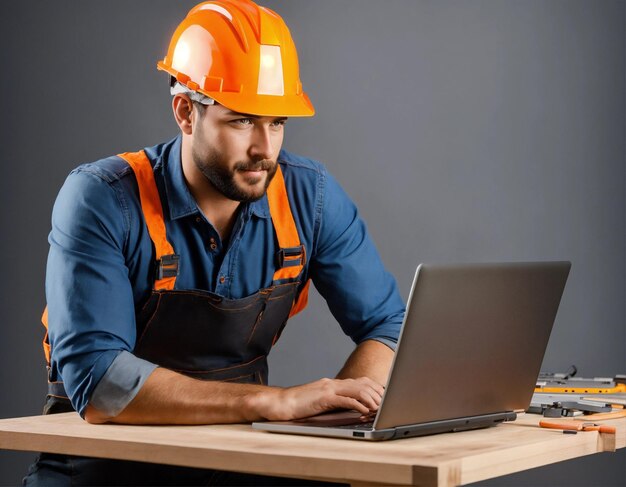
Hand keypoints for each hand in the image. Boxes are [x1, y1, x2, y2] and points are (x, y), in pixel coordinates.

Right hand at [254, 377, 384, 420]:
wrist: (281, 403)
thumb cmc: (299, 406)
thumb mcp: (321, 401)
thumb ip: (335, 402)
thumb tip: (351, 408)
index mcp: (332, 384)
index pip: (359, 381)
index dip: (374, 388)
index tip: (384, 397)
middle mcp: (332, 383)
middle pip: (362, 383)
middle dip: (377, 393)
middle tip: (386, 404)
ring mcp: (328, 389)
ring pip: (357, 390)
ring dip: (370, 399)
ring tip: (378, 408)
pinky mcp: (324, 398)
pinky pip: (346, 400)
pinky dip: (358, 405)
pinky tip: (364, 411)